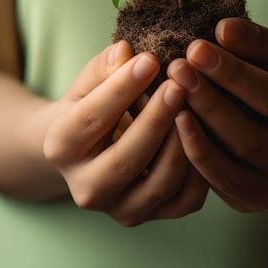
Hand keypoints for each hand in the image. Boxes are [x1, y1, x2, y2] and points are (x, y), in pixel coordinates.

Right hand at [43, 40, 208, 225]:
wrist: (87, 152)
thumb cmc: (90, 105)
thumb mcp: (88, 83)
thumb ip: (104, 68)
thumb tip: (125, 51)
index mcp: (60, 148)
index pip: (91, 118)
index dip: (122, 88)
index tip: (150, 60)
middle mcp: (86, 189)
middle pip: (126, 159)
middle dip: (156, 119)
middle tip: (179, 85)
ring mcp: (120, 209)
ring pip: (160, 183)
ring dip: (182, 142)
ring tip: (196, 105)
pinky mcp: (151, 215)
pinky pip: (185, 200)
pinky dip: (201, 169)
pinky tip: (207, 132)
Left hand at [167, 18, 267, 211]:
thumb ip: (258, 41)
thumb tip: (222, 29)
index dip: (232, 74)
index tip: (195, 47)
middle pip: (249, 137)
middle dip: (208, 101)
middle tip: (175, 69)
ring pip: (230, 167)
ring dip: (195, 132)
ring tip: (167, 96)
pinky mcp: (251, 200)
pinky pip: (217, 184)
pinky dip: (193, 157)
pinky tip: (173, 125)